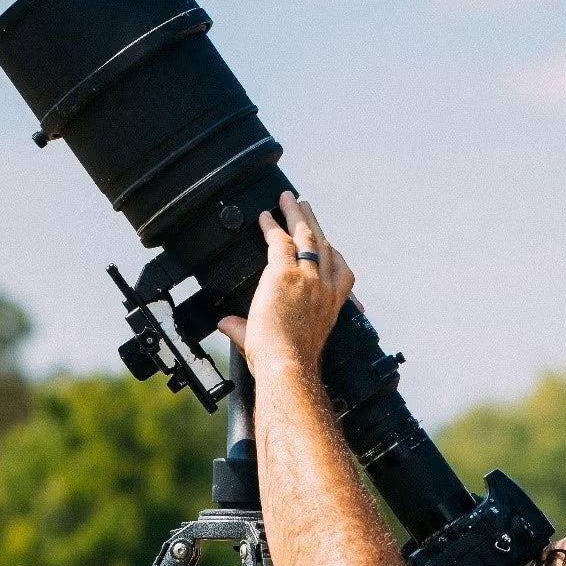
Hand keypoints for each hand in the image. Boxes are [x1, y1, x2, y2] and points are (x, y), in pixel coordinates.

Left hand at [217, 191, 354, 374]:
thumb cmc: (287, 363)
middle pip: (323, 246)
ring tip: (290, 200)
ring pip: (306, 237)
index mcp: (332, 306)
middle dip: (314, 225)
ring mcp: (308, 279)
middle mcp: (324, 289)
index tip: (327, 241)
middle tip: (306, 208)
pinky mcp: (286, 274)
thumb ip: (244, 329)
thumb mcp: (275, 343)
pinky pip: (280, 241)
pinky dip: (272, 226)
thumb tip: (225, 324)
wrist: (288, 365)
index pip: (340, 273)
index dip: (332, 253)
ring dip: (297, 216)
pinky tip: (265, 216)